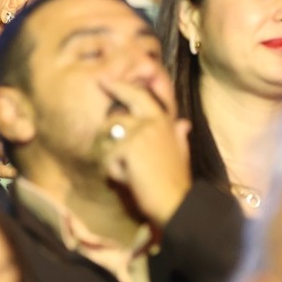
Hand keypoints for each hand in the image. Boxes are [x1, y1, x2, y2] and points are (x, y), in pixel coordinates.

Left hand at [98, 78, 191, 228]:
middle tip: (96, 102)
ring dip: (110, 157)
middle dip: (105, 123)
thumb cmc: (177, 181)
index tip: (106, 80)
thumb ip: (180, 136)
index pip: (139, 96)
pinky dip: (114, 173)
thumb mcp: (182, 153)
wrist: (177, 202)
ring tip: (127, 172)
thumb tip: (184, 123)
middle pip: (115, 115)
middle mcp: (150, 122)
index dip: (121, 87)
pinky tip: (129, 181)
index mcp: (163, 122)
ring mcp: (138, 133)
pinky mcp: (127, 148)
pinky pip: (108, 158)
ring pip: (108, 137)